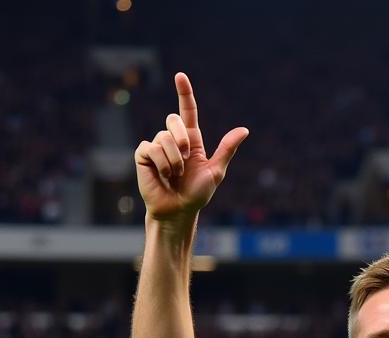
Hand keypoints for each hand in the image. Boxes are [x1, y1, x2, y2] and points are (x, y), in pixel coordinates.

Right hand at [135, 72, 248, 225]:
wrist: (179, 210)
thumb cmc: (197, 194)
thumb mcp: (215, 171)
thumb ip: (227, 150)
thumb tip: (244, 130)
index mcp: (191, 141)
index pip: (187, 111)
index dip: (184, 93)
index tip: (181, 76)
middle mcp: (173, 139)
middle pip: (173, 119)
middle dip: (182, 137)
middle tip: (186, 158)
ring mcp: (157, 145)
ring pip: (164, 138)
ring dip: (174, 160)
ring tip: (174, 175)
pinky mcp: (144, 154)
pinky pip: (152, 148)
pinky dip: (163, 164)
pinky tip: (163, 176)